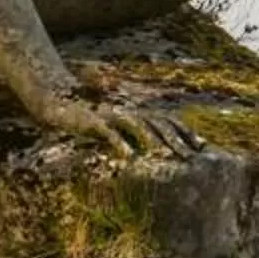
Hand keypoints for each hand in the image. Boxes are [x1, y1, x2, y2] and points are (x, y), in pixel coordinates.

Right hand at [28, 88, 199, 160]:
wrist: (54, 98)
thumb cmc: (86, 116)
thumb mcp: (113, 125)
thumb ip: (131, 134)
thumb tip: (150, 153)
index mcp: (136, 110)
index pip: (168, 120)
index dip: (186, 132)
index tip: (203, 148)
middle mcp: (128, 109)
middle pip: (159, 122)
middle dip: (176, 139)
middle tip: (192, 158)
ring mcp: (111, 113)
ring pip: (139, 125)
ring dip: (155, 141)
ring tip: (167, 157)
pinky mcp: (92, 119)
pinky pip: (109, 131)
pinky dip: (120, 142)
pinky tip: (130, 156)